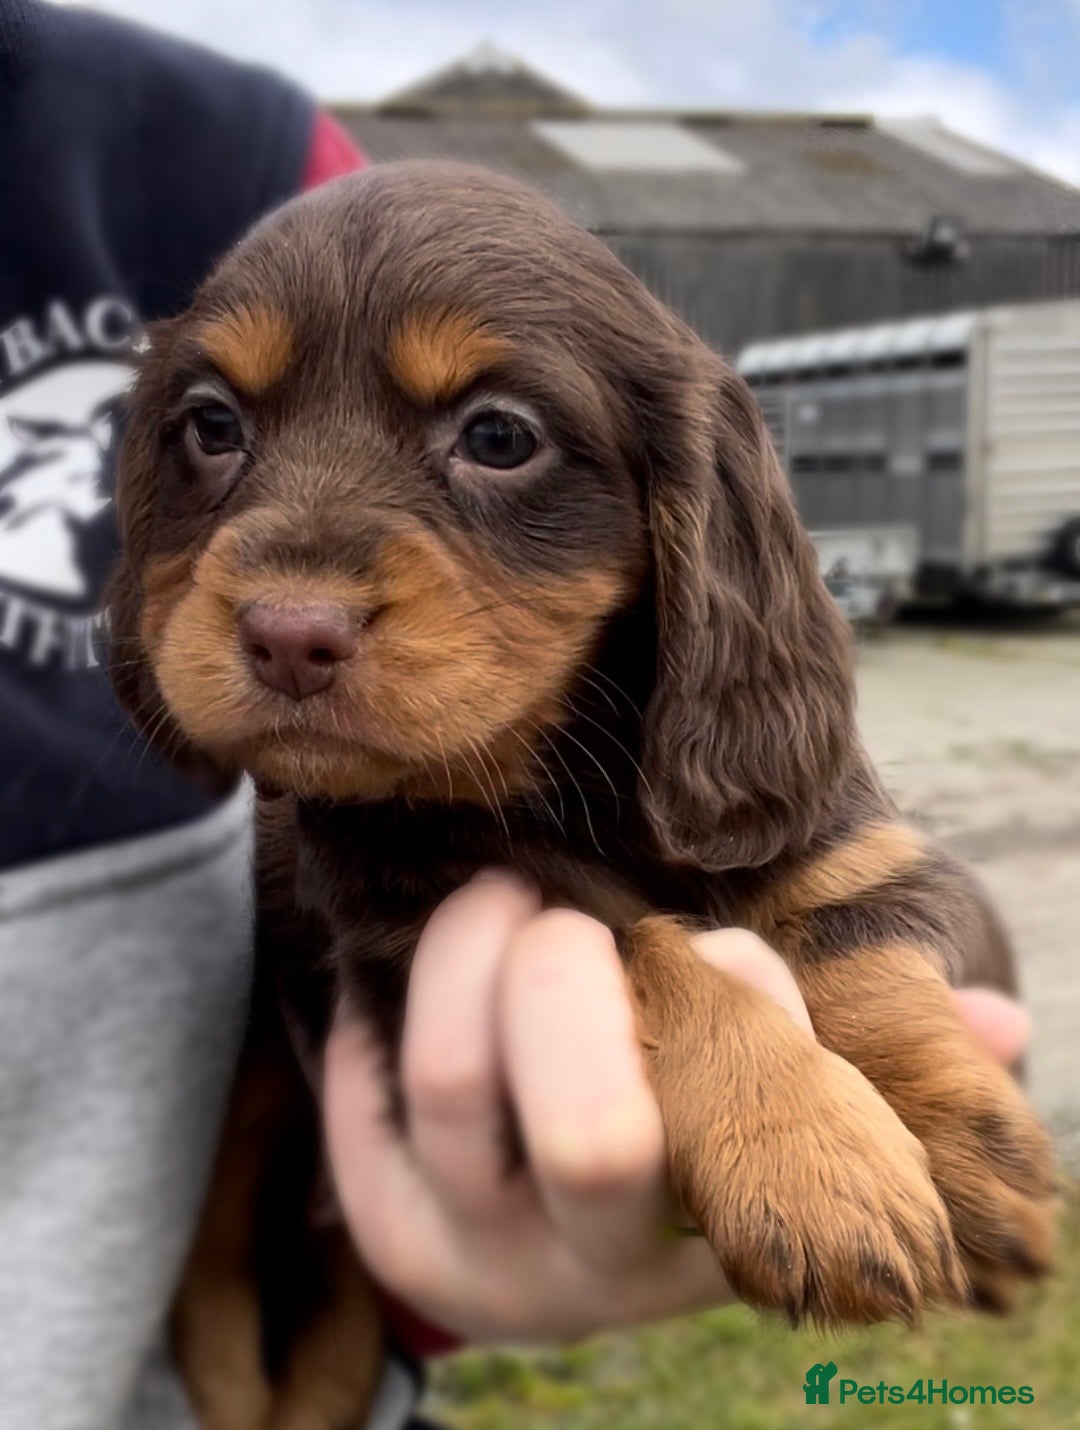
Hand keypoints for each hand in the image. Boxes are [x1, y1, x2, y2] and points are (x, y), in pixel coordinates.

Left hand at [324, 872, 1029, 1342]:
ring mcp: (471, 1248)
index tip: (712, 955)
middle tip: (577, 919)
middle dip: (587, 977)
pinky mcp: (381, 1213)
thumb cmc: (675, 1146)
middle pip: (594, 1127)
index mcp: (705, 1235)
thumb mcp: (773, 1121)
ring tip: (506, 898)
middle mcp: (587, 1267)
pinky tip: (440, 958)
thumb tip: (1000, 1026)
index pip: (741, 1115)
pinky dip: (397, 990)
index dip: (738, 997)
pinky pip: (365, 1074)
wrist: (532, 1254)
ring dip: (483, 943)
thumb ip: (862, 1062)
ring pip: (458, 1072)